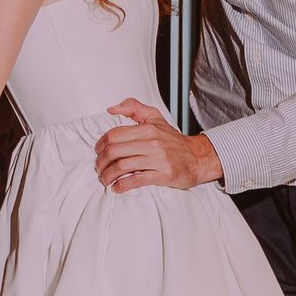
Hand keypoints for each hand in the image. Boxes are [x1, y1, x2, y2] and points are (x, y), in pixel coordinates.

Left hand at [94, 98, 222, 193]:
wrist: (197, 158)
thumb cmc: (173, 140)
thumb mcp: (155, 117)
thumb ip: (133, 107)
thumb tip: (112, 109)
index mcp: (148, 129)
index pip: (114, 135)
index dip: (101, 144)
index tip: (98, 151)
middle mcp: (152, 143)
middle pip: (115, 151)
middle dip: (100, 161)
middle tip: (98, 167)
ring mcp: (158, 160)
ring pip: (122, 166)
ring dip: (108, 175)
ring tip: (104, 178)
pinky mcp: (163, 175)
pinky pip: (136, 180)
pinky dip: (122, 185)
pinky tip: (116, 187)